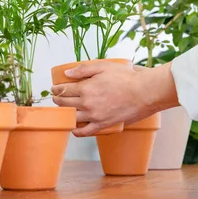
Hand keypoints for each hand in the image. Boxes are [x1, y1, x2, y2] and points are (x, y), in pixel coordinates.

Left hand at [51, 61, 178, 136]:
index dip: (56, 88)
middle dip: (57, 100)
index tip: (54, 88)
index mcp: (85, 88)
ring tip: (63, 110)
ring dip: (64, 114)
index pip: (64, 90)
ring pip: (71, 118)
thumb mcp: (103, 66)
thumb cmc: (125, 78)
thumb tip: (67, 74)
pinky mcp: (102, 125)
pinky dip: (76, 131)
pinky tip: (73, 127)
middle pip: (64, 104)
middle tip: (56, 97)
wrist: (143, 93)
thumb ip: (83, 69)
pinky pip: (84, 132)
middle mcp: (87, 104)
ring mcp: (94, 116)